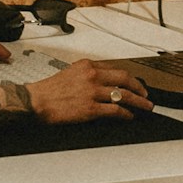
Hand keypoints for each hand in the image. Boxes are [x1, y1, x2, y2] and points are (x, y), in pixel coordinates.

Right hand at [28, 59, 152, 122]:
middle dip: (139, 87)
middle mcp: (92, 76)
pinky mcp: (91, 108)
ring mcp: (92, 92)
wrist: (36, 101)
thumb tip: (104, 82)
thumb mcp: (70, 72)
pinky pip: (115, 110)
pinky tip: (129, 116)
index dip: (128, 78)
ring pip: (124, 95)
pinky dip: (126, 114)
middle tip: (146, 94)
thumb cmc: (49, 90)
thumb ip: (88, 74)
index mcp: (87, 65)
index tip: (134, 83)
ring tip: (145, 106)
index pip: (115, 69)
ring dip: (138, 102)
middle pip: (125, 79)